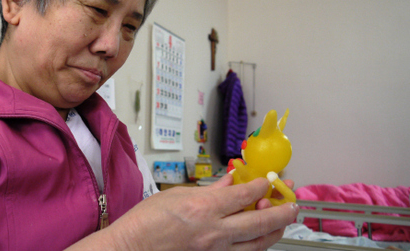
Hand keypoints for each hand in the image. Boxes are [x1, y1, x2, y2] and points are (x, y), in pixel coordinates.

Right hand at [103, 175, 298, 250]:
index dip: (263, 186)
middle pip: (261, 223)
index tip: (270, 180)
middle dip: (282, 211)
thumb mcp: (178, 195)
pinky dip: (256, 244)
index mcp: (203, 208)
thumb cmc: (146, 221)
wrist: (132, 248)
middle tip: (292, 203)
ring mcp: (215, 250)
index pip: (246, 195)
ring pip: (258, 244)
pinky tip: (258, 236)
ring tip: (282, 220)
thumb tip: (230, 182)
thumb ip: (210, 190)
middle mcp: (213, 232)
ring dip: (275, 230)